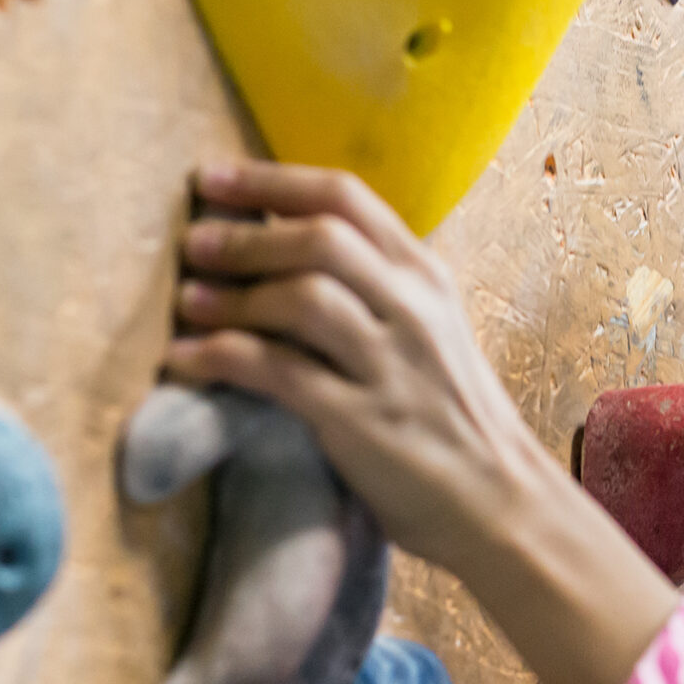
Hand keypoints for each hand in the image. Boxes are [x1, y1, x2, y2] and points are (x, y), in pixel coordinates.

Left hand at [165, 161, 539, 575]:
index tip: (214, 178)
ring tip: (187, 300)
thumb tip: (285, 245)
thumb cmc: (452, 419)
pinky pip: (279, 373)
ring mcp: (392, 365)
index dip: (271, 180)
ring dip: (232, 295)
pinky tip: (184, 360)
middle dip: (245, 236)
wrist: (500, 504)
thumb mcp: (429, 332)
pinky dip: (221, 358)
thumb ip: (374, 288)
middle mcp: (415, 310)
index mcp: (427, 278)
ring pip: (301, 299)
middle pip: (320, 239)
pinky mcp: (363, 421)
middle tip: (192, 242)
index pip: (346, 198)